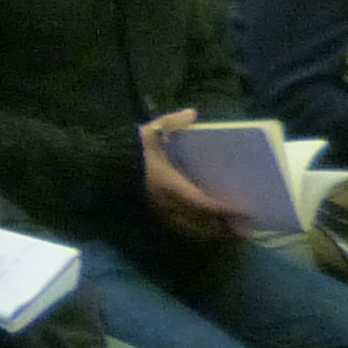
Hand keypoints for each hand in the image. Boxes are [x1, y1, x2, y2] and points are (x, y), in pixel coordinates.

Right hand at [138, 113, 243, 240]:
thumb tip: (193, 113)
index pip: (200, 200)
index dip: (221, 207)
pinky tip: (205, 230)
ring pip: (191, 228)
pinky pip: (179, 227)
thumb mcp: (150, 132)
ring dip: (212, 232)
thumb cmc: (130, 151)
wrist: (100, 167)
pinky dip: (195, 231)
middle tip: (247, 228)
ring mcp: (159, 210)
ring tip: (231, 233)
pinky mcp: (154, 213)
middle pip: (200, 220)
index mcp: (169, 183)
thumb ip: (172, 123)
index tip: (243, 210)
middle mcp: (166, 202)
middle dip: (223, 226)